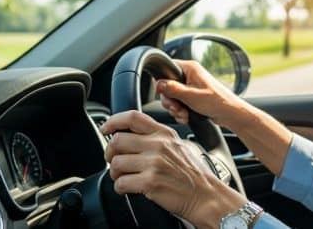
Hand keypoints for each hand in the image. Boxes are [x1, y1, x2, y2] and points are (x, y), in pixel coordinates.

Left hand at [100, 110, 245, 227]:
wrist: (207, 196)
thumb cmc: (195, 175)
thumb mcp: (180, 146)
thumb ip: (159, 140)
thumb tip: (134, 138)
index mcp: (165, 134)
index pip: (133, 117)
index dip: (113, 121)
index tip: (105, 128)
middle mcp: (159, 145)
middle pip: (117, 141)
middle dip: (110, 153)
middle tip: (114, 161)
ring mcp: (154, 163)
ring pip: (115, 163)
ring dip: (115, 174)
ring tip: (124, 178)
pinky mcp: (150, 182)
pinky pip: (120, 183)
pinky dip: (120, 188)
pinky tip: (129, 189)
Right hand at [157, 59, 245, 127]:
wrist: (230, 114)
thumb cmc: (217, 102)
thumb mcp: (191, 96)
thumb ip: (173, 89)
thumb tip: (158, 84)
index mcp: (190, 68)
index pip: (168, 69)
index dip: (163, 82)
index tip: (165, 94)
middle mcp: (190, 75)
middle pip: (168, 87)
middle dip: (171, 101)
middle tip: (176, 108)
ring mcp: (191, 87)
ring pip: (173, 98)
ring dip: (176, 109)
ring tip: (184, 114)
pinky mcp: (192, 97)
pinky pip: (179, 104)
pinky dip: (181, 112)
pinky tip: (186, 117)